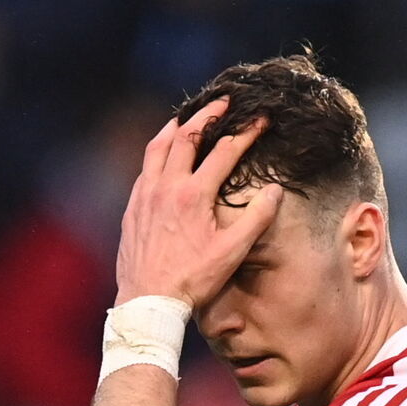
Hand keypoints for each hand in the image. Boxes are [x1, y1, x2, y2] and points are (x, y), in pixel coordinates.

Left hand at [115, 100, 282, 308]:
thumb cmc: (192, 280)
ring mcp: (145, 195)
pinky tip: (163, 158)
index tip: (261, 120)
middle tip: (223, 104)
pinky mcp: (132, 208)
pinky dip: (157, 154)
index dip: (246, 133)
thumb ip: (256, 219)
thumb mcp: (231, 253)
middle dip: (208, 116)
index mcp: (194, 194)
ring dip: (175, 128)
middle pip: (187, 136)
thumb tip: (274, 191)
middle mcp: (166, 186)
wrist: (149, 301)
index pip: (224, 151)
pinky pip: (144, 169)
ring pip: (158, 147)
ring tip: (187, 118)